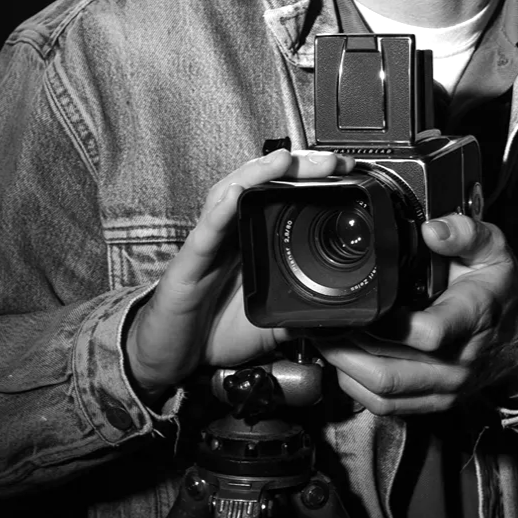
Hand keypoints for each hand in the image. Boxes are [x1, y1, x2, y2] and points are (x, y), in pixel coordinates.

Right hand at [125, 147, 354, 396]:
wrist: (172, 357)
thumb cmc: (215, 332)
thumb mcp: (271, 324)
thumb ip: (300, 313)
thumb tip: (338, 315)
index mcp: (251, 242)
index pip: (280, 197)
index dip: (310, 180)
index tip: (345, 172)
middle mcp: (230, 234)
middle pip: (260, 186)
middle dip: (295, 168)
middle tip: (330, 160)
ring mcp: (208, 245)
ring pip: (230, 195)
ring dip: (258, 174)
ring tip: (285, 160)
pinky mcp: (188, 265)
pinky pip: (205, 233)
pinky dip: (220, 210)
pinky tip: (235, 193)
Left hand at [312, 212, 517, 415]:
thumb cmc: (500, 289)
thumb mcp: (493, 248)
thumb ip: (465, 232)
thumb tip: (432, 229)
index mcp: (472, 318)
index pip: (428, 333)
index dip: (386, 325)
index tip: (361, 305)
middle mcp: (459, 362)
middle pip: (390, 373)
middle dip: (346, 350)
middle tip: (322, 324)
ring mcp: (447, 388)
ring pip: (383, 394)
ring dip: (346, 370)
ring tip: (326, 341)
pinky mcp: (435, 402)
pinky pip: (387, 407)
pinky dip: (357, 388)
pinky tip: (344, 363)